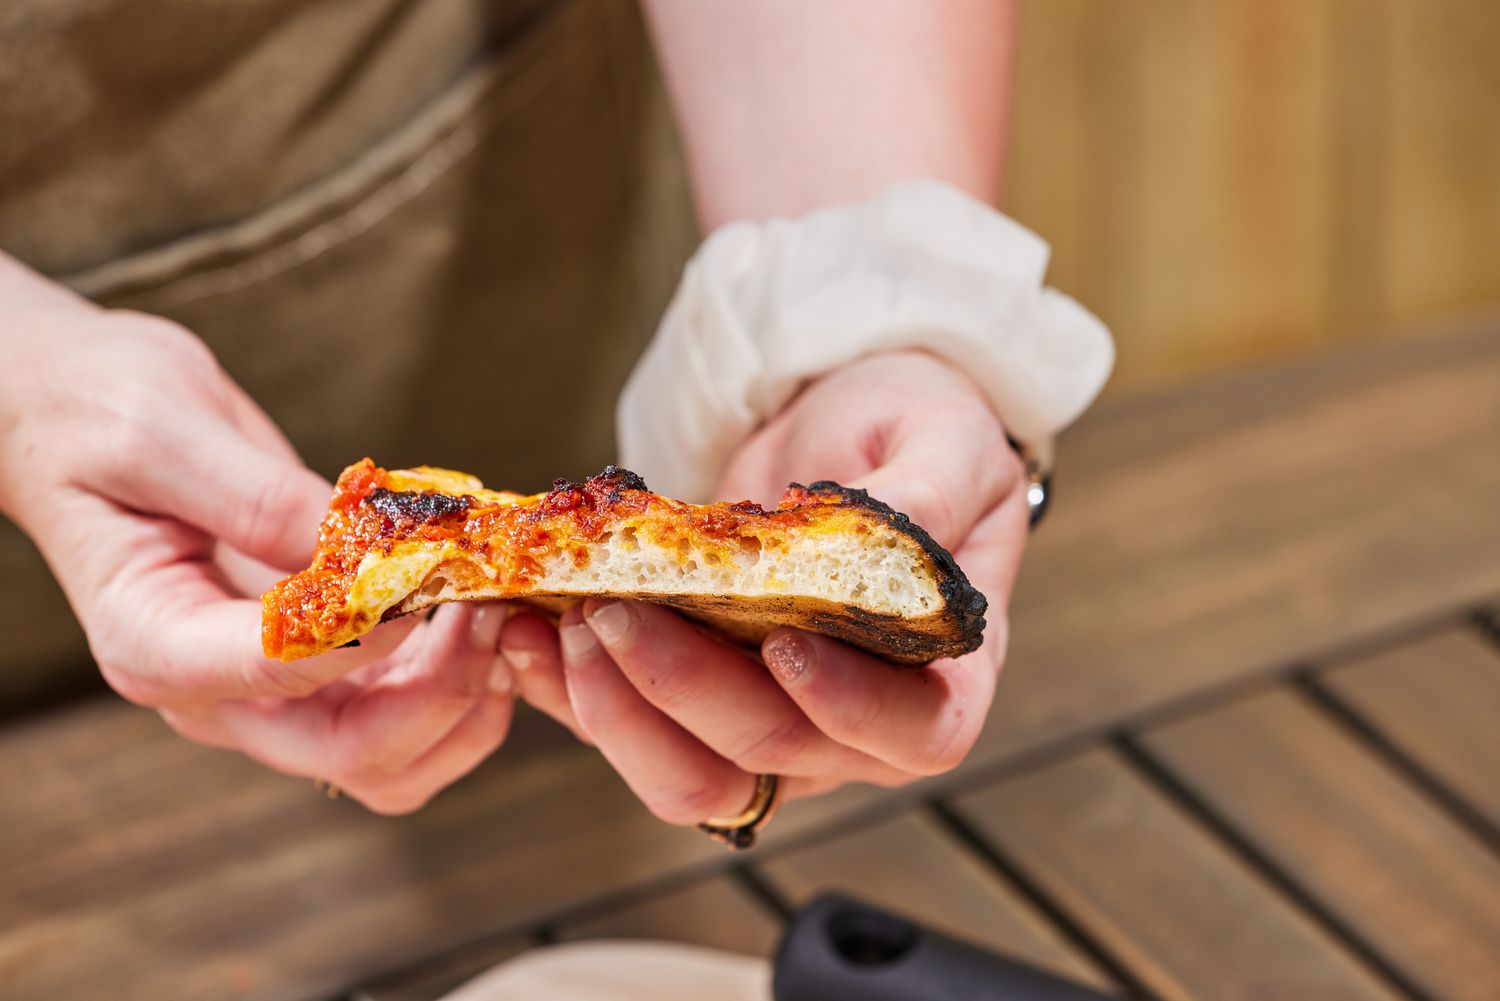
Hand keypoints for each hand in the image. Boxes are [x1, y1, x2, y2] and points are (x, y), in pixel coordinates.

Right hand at [0, 255, 513, 813]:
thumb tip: (357, 548)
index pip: (285, 673)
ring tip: (492, 607)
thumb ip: (256, 498)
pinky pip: (402, 717)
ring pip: (391, 759)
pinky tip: (477, 608)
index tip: (431, 569)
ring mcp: (267, 690)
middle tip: (485, 598)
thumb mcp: (162, 430)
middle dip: (444, 688)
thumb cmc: (99, 413)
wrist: (74, 415)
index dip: (376, 631)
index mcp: (158, 641)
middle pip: (354, 752)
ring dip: (465, 701)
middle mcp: (215, 691)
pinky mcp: (314, 667)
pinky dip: (459, 682)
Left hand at [499, 350, 1026, 823]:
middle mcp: (852, 727)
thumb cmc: (916, 434)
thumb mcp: (948, 439)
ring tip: (559, 623)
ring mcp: (767, 725)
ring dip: (613, 710)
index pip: (910, 734)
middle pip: (770, 756)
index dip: (846, 706)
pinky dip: (566, 691)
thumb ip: (933, 492)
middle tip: (618, 609)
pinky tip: (526, 629)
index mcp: (940, 680)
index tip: (784, 642)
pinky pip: (624, 732)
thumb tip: (901, 536)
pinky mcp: (689, 704)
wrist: (846, 428)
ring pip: (686, 776)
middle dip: (684, 691)